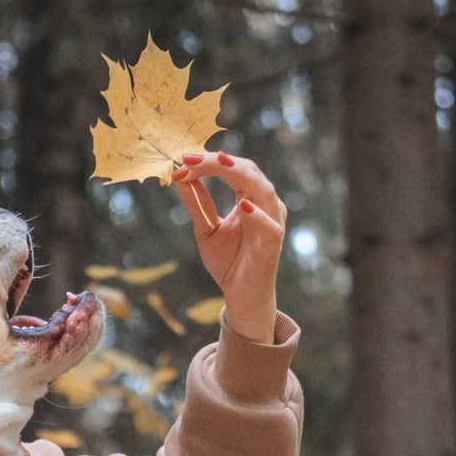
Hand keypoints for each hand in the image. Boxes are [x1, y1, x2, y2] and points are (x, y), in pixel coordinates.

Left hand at [171, 150, 285, 343]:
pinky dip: (257, 214)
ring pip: (263, 189)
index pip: (233, 169)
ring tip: (218, 164)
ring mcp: (273, 222)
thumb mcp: (205, 228)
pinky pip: (270, 225)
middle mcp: (265, 204)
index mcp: (250, 196)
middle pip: (247, 171)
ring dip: (240, 175)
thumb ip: (197, 203)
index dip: (208, 162)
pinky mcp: (274, 243)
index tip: (182, 160)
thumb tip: (180, 176)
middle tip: (190, 158)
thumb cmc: (229, 262)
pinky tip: (241, 204)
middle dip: (218, 162)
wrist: (240, 297)